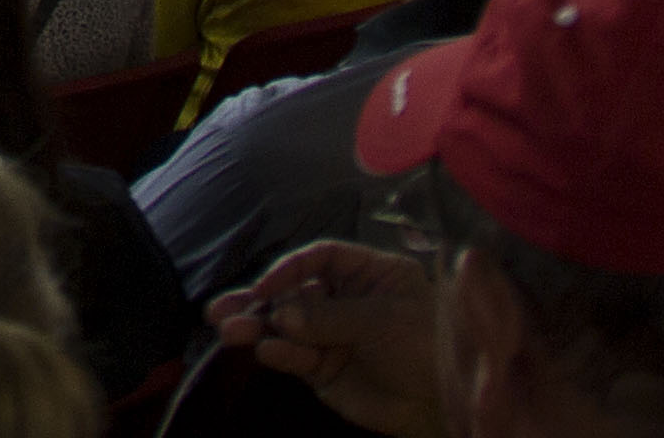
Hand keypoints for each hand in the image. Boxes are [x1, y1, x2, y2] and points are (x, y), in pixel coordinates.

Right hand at [212, 239, 453, 435]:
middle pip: (294, 291)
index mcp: (369, 273)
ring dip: (257, 327)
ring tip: (228, 330)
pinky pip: (295, 356)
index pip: (321, 258)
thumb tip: (281, 315)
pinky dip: (279, 354)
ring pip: (286, 325)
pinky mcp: (324, 368)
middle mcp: (346, 299)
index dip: (291, 268)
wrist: (442, 406)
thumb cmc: (427, 348)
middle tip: (221, 309)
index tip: (267, 286)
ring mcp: (333, 334)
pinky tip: (265, 351)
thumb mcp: (384, 320)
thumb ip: (331, 316)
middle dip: (259, 300)